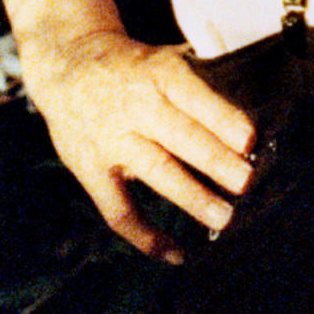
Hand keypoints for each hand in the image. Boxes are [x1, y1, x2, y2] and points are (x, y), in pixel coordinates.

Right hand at [22, 20, 256, 258]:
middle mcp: (136, 107)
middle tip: (245, 181)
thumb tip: (244, 131)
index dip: (223, 120)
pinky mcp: (91, 170)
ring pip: (157, 171)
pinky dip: (145, 236)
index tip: (250, 140)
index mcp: (158, 74)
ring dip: (193, 196)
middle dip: (216, 161)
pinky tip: (174, 253)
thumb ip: (196, 91)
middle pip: (181, 136)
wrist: (63, 62)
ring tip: (223, 217)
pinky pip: (119, 211)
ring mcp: (112, 141)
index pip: (194, 98)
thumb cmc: (128, 67)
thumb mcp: (161, 60)